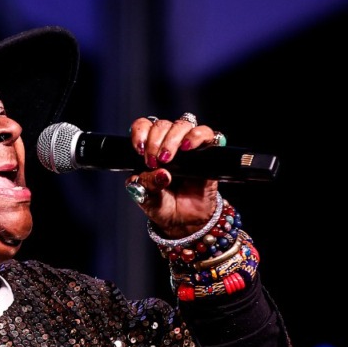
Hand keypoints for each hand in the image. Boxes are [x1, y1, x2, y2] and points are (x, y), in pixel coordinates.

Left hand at [125, 114, 223, 238]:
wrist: (184, 222)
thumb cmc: (163, 206)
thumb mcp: (147, 199)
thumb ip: (147, 186)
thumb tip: (162, 173)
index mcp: (149, 150)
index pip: (143, 126)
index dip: (140, 132)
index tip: (140, 149)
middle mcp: (169, 144)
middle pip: (162, 125)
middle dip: (155, 140)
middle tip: (153, 161)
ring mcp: (189, 147)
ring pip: (182, 125)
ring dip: (172, 138)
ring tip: (167, 158)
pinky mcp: (208, 153)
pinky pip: (207, 134)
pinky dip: (197, 136)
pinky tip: (188, 147)